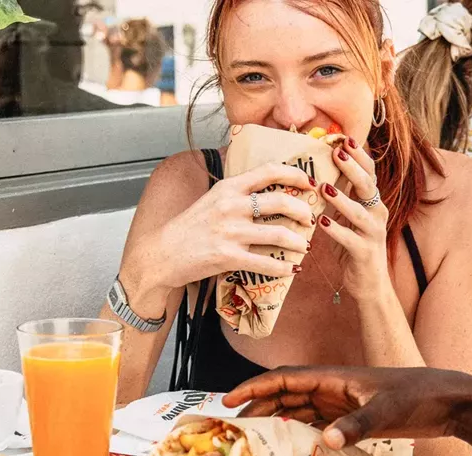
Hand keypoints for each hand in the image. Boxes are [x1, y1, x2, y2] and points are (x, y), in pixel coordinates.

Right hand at [126, 161, 315, 300]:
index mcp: (228, 188)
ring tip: (304, 246)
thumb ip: (236, 192)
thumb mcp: (211, 199)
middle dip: (303, 211)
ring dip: (299, 242)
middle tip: (310, 219)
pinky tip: (291, 269)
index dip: (295, 174)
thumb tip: (266, 187)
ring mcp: (231, 232)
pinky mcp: (229, 257)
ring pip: (280, 234)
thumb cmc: (188, 228)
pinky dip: (284, 267)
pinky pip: (266, 262)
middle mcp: (231, 206)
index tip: (309, 182)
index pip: (268, 171)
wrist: (162, 254)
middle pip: (281, 201)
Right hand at [222, 365, 471, 448]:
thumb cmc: (420, 396)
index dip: (254, 387)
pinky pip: (316, 424)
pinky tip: (289, 452)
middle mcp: (332, 388)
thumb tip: (325, 441)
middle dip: (257, 409)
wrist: (449, 401)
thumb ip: (356, 426)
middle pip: (284, 396)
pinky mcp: (353, 418)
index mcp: (334, 377)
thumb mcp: (387, 411)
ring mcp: (342, 403)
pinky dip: (299, 435)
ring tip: (253, 442)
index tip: (228, 400)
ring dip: (275, 422)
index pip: (284, 378)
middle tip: (233, 430)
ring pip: (297, 411)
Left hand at [317, 137, 389, 299]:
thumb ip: (341, 194)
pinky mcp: (365, 252)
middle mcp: (377, 213)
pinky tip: (323, 223)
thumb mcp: (348, 216)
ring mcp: (373, 233)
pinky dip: (337, 231)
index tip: (344, 139)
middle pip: (369, 186)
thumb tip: (321, 168)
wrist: (369, 283)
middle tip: (337, 153)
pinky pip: (350, 239)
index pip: (370, 172)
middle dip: (353, 168)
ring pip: (360, 212)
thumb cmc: (354, 245)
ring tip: (324, 187)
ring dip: (342, 199)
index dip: (359, 155)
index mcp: (373, 201)